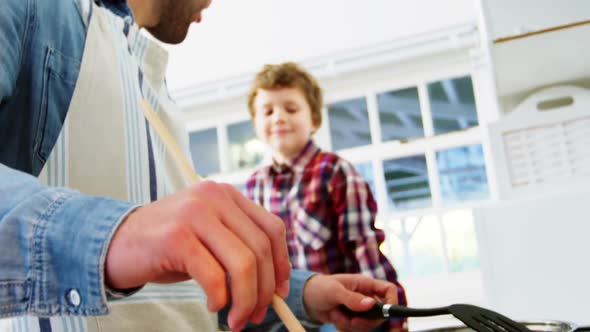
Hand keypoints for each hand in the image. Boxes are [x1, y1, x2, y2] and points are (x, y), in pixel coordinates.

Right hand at [104, 180, 290, 330]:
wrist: (116, 243)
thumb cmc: (167, 246)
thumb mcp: (210, 237)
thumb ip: (238, 247)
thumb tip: (274, 285)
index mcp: (227, 195)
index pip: (271, 228)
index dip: (282, 263)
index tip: (280, 292)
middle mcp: (214, 198)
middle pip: (260, 249)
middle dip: (264, 290)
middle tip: (256, 315)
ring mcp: (195, 214)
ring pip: (242, 263)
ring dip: (245, 299)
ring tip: (237, 319)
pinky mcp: (176, 237)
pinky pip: (214, 276)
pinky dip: (220, 298)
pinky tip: (214, 306)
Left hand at [303, 274, 399, 331]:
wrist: (307, 299)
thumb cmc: (320, 288)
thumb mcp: (334, 291)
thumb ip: (352, 298)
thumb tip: (371, 304)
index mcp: (365, 284)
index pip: (388, 290)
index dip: (392, 301)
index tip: (385, 313)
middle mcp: (365, 296)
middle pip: (380, 314)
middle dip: (365, 321)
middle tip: (351, 320)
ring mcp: (360, 309)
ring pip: (367, 324)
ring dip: (350, 324)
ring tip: (336, 313)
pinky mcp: (353, 318)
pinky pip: (356, 329)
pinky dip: (344, 327)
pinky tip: (334, 317)